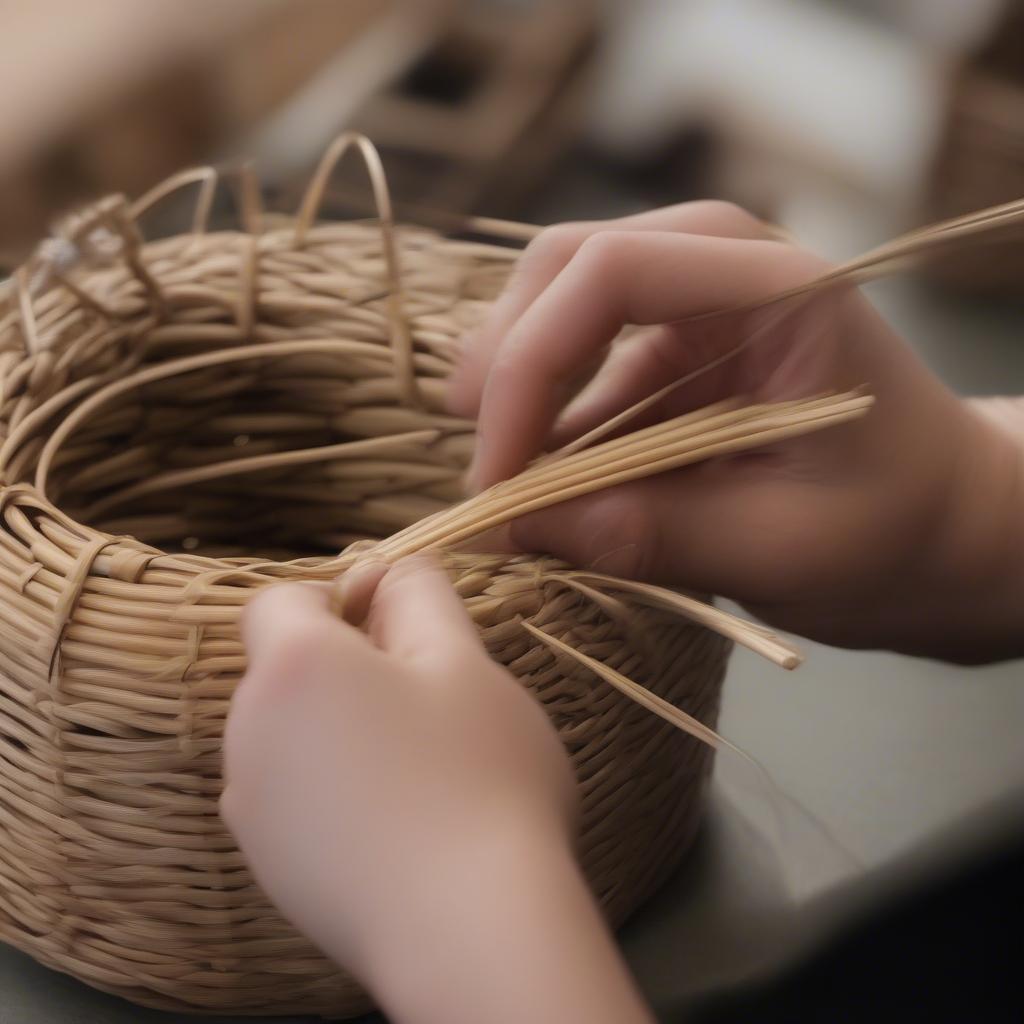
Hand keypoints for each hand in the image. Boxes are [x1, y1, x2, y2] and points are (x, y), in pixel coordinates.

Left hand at [222, 556, 651, 1023]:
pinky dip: (332, 793)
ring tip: (417, 774)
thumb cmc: (477, 776)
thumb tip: (390, 569)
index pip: (281, 598)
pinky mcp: (267, 868)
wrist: (468, 929)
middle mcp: (247, 731)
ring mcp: (250, 808)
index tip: (401, 630)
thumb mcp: (464, 661)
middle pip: (286, 670)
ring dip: (339, 732)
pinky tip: (395, 826)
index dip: (339, 600)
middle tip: (428, 705)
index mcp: (291, 666)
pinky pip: (293, 798)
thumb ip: (420, 595)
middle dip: (347, 670)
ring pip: (291, 736)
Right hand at [449, 203, 1023, 660]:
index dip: (531, 363)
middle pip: (567, 268)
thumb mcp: (782, 548)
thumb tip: (514, 529)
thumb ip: (650, 534)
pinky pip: (587, 372)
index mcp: (778, 288)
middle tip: (482, 467)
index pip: (612, 272)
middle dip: (506, 363)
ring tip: (505, 492)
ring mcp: (699, 309)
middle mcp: (728, 270)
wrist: (948, 534)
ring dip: (520, 398)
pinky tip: (540, 488)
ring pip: (561, 312)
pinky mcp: (677, 357)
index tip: (501, 469)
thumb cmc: (899, 535)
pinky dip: (550, 428)